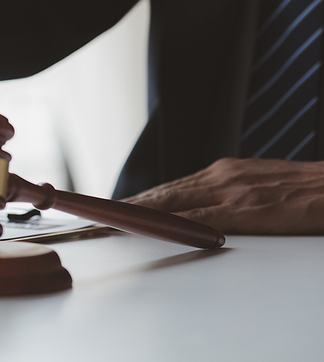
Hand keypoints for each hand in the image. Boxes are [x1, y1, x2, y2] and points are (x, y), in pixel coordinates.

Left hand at [124, 157, 323, 233]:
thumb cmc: (311, 192)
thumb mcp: (265, 188)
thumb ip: (235, 197)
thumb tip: (208, 214)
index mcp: (226, 172)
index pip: (171, 187)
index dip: (138, 199)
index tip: (112, 208)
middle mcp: (223, 176)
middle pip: (162, 193)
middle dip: (127, 205)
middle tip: (97, 216)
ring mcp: (232, 190)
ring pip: (171, 202)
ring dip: (136, 212)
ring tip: (108, 222)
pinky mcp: (246, 208)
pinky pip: (198, 218)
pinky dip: (168, 222)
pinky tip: (148, 228)